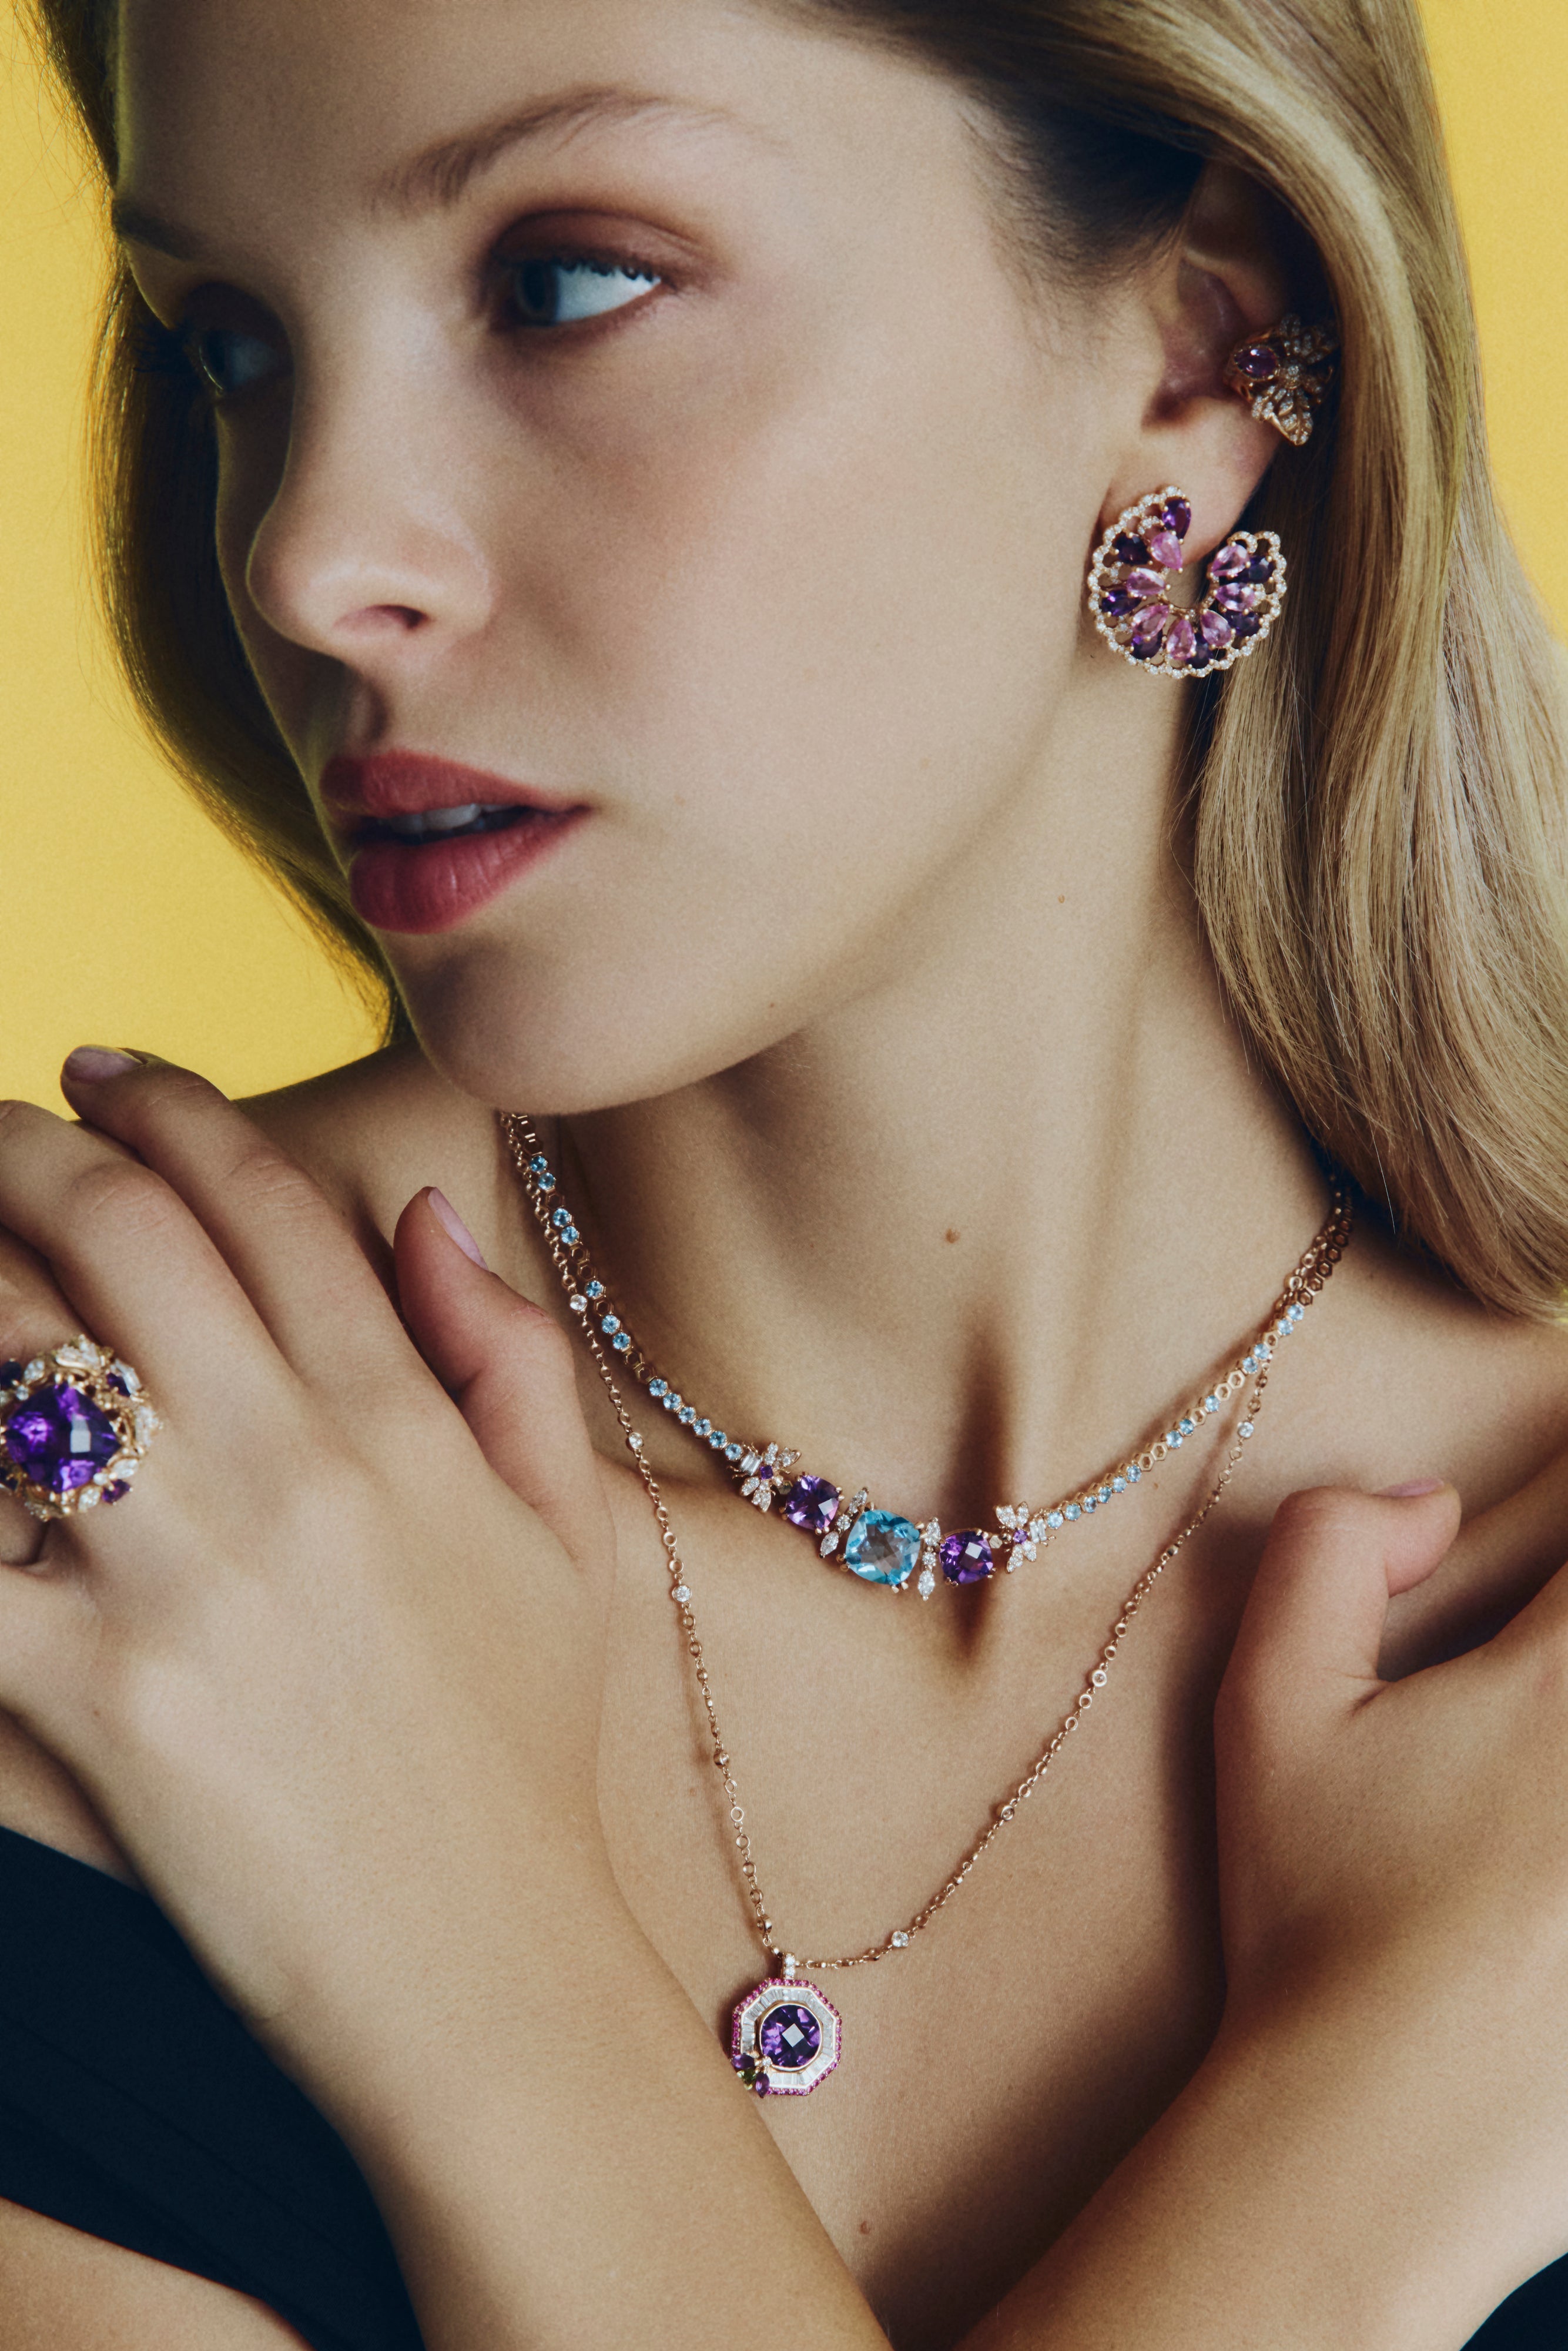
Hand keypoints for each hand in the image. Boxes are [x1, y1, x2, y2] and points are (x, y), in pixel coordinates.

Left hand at [0, 1052, 618, 2091]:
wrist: (488, 1977)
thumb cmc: (528, 1764)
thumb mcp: (573, 1546)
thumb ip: (513, 1361)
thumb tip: (431, 1211)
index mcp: (406, 1425)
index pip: (268, 1202)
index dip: (172, 1105)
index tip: (103, 1068)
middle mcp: (294, 1469)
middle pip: (120, 1235)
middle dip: (23, 1147)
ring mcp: (187, 1580)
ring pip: (15, 1353)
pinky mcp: (95, 1700)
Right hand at [1213, 1480, 1567, 2302]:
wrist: (1382, 2128)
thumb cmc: (1317, 1914)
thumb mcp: (1269, 1703)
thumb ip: (1331, 1549)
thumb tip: (1432, 1505)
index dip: (1566, 1533)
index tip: (1532, 1585)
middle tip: (1510, 1716)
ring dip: (1566, 1752)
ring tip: (1523, 1797)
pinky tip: (1544, 1883)